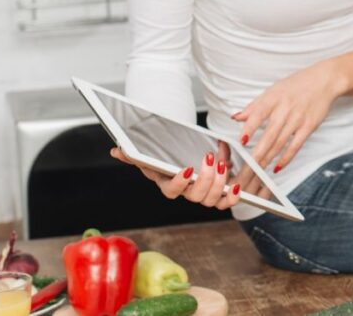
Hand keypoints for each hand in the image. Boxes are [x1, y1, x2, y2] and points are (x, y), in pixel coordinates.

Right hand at [110, 143, 240, 209]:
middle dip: (206, 180)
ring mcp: (203, 195)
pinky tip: (237, 185)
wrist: (183, 159)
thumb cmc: (167, 160)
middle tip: (210, 160)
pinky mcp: (218, 193)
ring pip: (212, 199)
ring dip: (219, 183)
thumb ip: (134, 154)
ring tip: (222, 164)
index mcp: (170, 185)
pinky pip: (226, 202)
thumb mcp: (150, 156)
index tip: (188, 168)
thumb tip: (116, 150)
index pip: (172, 191)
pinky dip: (233, 197)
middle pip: (196, 196)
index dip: (180, 182)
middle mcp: (187, 193)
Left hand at [233, 61, 342, 175]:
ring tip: (258, 170)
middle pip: (269, 134)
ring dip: (268, 158)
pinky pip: (295, 145)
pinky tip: (278, 167)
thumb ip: (254, 106)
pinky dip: (286, 158)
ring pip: (280, 142)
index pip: (258, 114)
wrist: (323, 81)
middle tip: (247, 166)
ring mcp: (298, 119)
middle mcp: (285, 109)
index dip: (250, 128)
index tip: (241, 141)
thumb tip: (236, 117)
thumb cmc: (296, 85)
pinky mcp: (309, 126)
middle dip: (258, 152)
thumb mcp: (273, 91)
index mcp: (273, 98)